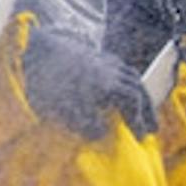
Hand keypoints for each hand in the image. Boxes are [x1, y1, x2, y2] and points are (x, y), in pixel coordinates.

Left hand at [23, 29, 155, 138]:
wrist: (32, 48)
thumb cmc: (48, 83)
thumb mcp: (65, 111)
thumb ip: (87, 127)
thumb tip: (103, 134)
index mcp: (109, 84)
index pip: (133, 104)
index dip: (138, 122)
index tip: (139, 138)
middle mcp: (112, 71)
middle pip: (138, 89)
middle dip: (147, 110)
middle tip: (153, 128)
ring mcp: (103, 59)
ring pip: (131, 76)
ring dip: (140, 95)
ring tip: (142, 109)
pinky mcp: (93, 53)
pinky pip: (120, 67)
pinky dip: (127, 81)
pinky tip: (121, 87)